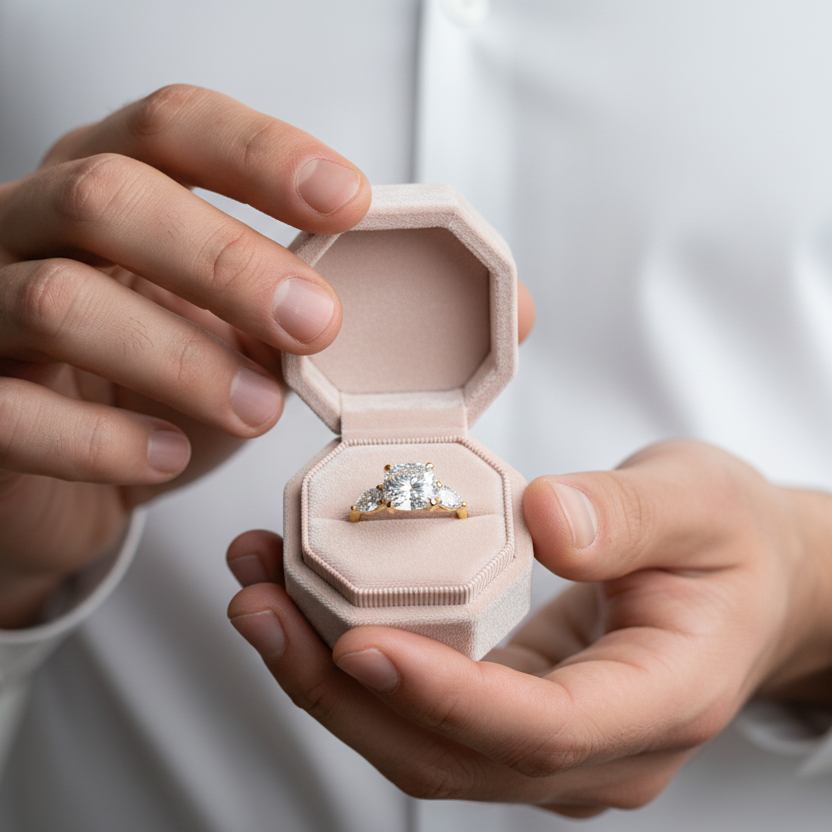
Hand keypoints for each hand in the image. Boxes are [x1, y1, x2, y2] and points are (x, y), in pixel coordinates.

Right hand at [0, 84, 371, 626]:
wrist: (68, 461)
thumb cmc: (172, 377)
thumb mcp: (263, 333)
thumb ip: (362, 310)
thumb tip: (507, 312)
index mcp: (116, 181)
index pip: (175, 125)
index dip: (259, 151)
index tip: (350, 200)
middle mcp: (36, 223)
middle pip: (108, 195)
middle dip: (223, 257)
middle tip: (317, 325)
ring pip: (58, 299)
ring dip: (177, 357)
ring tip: (257, 410)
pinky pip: (11, 410)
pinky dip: (103, 440)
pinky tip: (171, 463)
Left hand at [227, 440, 831, 816]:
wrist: (746, 581)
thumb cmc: (731, 543)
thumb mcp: (700, 503)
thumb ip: (629, 515)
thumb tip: (547, 518)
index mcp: (661, 700)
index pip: (539, 728)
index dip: (443, 697)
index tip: (357, 642)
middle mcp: (597, 751)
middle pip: (450, 754)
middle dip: (341, 688)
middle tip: (260, 606)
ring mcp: (551, 746)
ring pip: (420, 745)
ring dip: (327, 678)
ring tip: (259, 596)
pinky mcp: (514, 718)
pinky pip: (423, 712)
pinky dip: (354, 666)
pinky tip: (306, 605)